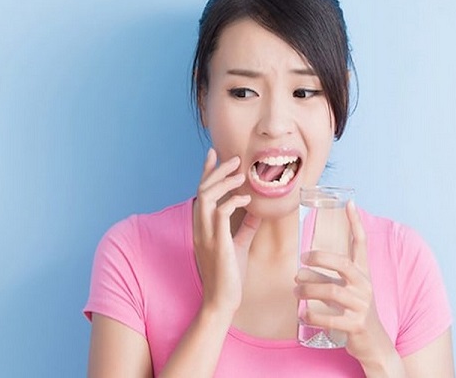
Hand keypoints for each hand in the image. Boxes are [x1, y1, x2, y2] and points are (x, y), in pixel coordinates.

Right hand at [193, 148, 260, 316]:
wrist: (223, 301)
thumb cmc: (230, 275)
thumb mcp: (239, 245)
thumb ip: (244, 227)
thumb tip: (256, 211)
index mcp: (202, 226)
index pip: (201, 193)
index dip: (206, 172)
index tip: (214, 154)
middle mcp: (199, 228)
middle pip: (202, 189)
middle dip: (217, 170)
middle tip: (234, 159)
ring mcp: (205, 235)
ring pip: (206, 196)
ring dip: (224, 182)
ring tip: (241, 174)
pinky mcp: (216, 243)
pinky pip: (220, 213)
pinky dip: (233, 201)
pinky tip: (247, 199)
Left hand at [295, 202, 396, 367]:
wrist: (373, 343)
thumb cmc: (351, 311)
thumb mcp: (341, 290)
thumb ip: (321, 278)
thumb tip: (297, 273)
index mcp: (362, 273)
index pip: (361, 244)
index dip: (356, 223)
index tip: (350, 203)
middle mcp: (364, 286)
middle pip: (342, 264)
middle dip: (320, 258)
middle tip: (302, 258)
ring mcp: (361, 305)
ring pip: (331, 291)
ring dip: (307, 289)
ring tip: (295, 290)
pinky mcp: (356, 324)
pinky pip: (329, 317)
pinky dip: (312, 315)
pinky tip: (302, 315)